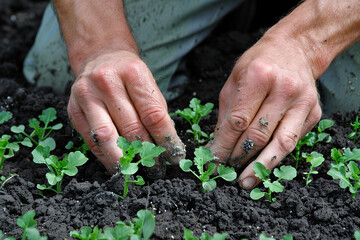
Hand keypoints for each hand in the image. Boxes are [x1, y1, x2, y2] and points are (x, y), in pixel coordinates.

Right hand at [67, 50, 184, 175]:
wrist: (100, 56)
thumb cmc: (129, 75)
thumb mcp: (148, 84)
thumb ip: (156, 111)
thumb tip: (166, 146)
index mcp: (133, 72)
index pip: (153, 115)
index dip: (166, 139)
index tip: (175, 155)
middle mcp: (107, 81)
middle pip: (131, 127)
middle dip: (146, 152)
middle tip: (157, 168)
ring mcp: (86, 95)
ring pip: (107, 137)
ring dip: (124, 159)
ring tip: (136, 170)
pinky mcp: (73, 109)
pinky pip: (91, 140)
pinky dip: (106, 157)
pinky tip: (118, 164)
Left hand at [209, 33, 321, 188]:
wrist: (296, 49)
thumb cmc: (259, 63)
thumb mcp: (234, 79)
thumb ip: (226, 112)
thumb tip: (217, 144)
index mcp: (259, 76)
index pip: (237, 121)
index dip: (223, 145)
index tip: (213, 161)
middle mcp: (284, 89)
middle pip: (258, 135)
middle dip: (238, 157)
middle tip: (226, 172)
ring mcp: (303, 103)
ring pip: (280, 144)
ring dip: (261, 166)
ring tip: (247, 181)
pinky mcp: (314, 113)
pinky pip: (294, 140)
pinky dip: (277, 156)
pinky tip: (264, 165)